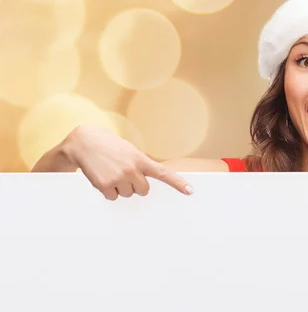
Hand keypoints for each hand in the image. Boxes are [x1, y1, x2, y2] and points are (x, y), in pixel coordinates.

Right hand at [62, 125, 193, 200]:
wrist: (85, 143)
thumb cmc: (110, 146)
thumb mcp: (130, 151)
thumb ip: (140, 164)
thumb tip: (144, 184)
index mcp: (140, 159)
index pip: (163, 173)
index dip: (177, 183)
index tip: (190, 191)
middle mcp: (132, 170)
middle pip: (143, 190)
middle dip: (136, 185)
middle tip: (124, 172)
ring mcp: (118, 179)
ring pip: (127, 194)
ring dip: (121, 187)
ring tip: (111, 171)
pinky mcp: (105, 186)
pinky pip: (113, 197)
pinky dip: (108, 191)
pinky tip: (103, 177)